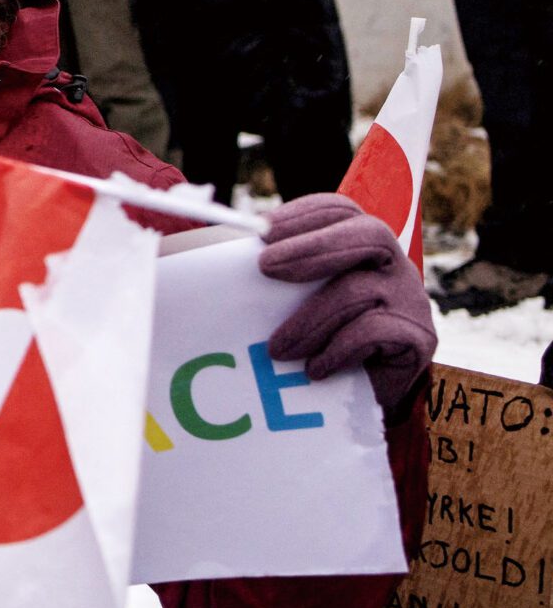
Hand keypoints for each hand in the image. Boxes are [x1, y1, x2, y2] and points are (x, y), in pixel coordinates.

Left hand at [258, 192, 433, 409]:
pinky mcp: (419, 338)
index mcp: (360, 243)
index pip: (341, 211)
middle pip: (367, 235)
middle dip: (313, 247)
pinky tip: (314, 369)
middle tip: (266, 267)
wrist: (359, 396)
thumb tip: (188, 245)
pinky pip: (378, 331)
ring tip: (276, 349)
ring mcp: (410, 298)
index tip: (262, 230)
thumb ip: (259, 270)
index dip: (305, 214)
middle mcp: (392, 263)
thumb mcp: (287, 298)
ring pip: (361, 290)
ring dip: (310, 318)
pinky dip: (339, 349)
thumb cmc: (314, 336)